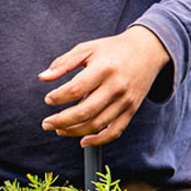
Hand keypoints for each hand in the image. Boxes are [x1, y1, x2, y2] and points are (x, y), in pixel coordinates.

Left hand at [39, 26, 170, 146]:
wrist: (148, 50)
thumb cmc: (114, 49)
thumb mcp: (88, 49)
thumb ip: (64, 63)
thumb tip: (43, 77)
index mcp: (104, 68)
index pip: (75, 89)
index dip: (57, 97)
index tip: (48, 99)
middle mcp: (116, 86)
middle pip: (84, 111)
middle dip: (60, 121)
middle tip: (46, 123)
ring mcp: (125, 100)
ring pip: (97, 124)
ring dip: (74, 132)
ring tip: (59, 129)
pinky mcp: (131, 109)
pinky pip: (115, 131)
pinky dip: (98, 140)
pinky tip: (83, 141)